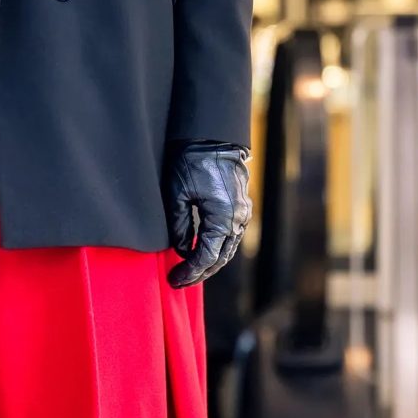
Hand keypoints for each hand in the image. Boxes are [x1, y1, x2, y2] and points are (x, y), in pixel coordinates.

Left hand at [164, 143, 250, 288]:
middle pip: (221, 258)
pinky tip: (201, 250)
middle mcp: (238, 219)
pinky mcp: (240, 206)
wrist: (213, 137)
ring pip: (227, 248)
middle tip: (179, 281)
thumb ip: (178, 226)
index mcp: (223, 218)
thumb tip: (182, 250)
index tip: (174, 279)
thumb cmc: (192, 162)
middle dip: (199, 273)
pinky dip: (216, 247)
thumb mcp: (177, 194)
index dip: (190, 272)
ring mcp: (242, 213)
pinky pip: (230, 235)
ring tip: (188, 271)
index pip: (207, 257)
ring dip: (209, 262)